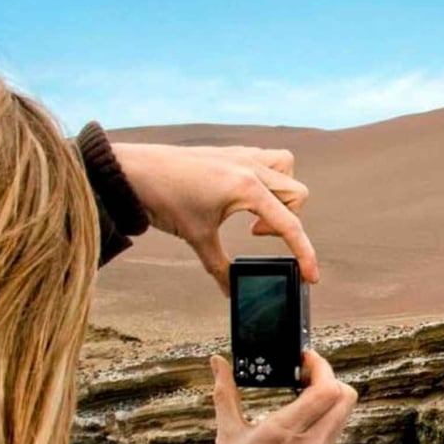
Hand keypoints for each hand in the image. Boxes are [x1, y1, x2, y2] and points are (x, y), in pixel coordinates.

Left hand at [111, 142, 319, 293]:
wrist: (132, 170)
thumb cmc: (163, 198)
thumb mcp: (196, 238)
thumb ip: (219, 268)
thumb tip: (231, 292)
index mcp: (246, 188)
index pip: (289, 224)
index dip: (305, 254)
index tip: (311, 276)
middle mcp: (251, 167)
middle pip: (297, 194)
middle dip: (287, 222)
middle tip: (255, 235)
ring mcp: (242, 155)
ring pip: (287, 169)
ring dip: (281, 194)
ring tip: (255, 212)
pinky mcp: (232, 152)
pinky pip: (267, 160)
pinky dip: (266, 180)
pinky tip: (242, 195)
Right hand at [209, 351, 357, 443]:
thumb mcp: (227, 433)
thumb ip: (225, 393)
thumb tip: (216, 362)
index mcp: (284, 431)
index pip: (326, 390)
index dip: (322, 367)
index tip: (306, 358)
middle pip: (346, 398)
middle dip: (331, 378)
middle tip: (309, 374)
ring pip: (343, 415)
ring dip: (329, 398)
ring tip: (304, 394)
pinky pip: (333, 433)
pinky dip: (324, 419)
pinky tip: (303, 418)